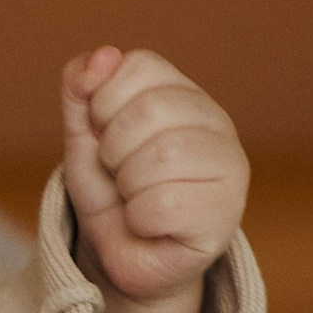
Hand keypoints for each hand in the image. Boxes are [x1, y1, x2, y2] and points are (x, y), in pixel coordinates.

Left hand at [60, 45, 248, 312]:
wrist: (123, 257)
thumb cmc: (110, 193)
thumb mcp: (83, 136)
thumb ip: (82, 90)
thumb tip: (102, 56)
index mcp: (184, 95)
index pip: (139, 66)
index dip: (103, 103)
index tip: (104, 135)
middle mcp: (217, 124)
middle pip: (148, 111)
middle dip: (112, 150)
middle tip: (119, 175)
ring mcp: (231, 168)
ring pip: (159, 157)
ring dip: (126, 186)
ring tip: (135, 199)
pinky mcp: (226, 215)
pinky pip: (163, 205)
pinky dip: (138, 220)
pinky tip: (150, 224)